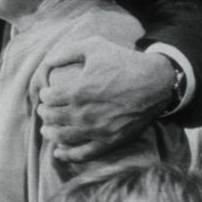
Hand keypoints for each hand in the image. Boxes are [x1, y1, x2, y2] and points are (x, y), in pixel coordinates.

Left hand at [33, 37, 171, 161]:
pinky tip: (58, 153)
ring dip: (50, 132)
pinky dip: (68, 155)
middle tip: (45, 110)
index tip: (47, 94)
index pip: (48, 98)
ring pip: (62, 136)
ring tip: (47, 129)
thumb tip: (47, 61)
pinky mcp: (109, 141)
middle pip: (52, 117)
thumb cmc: (124, 62)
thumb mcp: (95, 46)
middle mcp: (84, 113)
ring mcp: (97, 130)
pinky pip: (84, 154)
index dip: (44, 95)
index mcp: (77, 91)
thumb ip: (67, 52)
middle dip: (44, 113)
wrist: (157, 82)